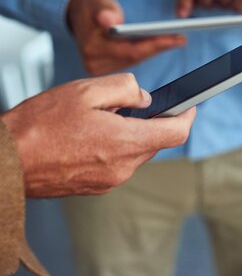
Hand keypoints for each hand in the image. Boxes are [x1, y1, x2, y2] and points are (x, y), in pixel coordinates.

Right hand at [0, 74, 195, 197]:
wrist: (6, 162)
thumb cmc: (38, 126)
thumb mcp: (85, 90)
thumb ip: (125, 88)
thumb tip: (145, 98)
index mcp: (125, 142)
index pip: (176, 132)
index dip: (187, 116)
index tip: (189, 106)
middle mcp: (122, 167)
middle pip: (155, 141)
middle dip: (150, 121)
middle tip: (130, 104)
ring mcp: (109, 181)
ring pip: (135, 152)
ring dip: (128, 134)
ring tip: (98, 119)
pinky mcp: (96, 187)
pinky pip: (118, 163)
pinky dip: (113, 147)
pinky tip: (89, 136)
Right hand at [67, 0, 186, 75]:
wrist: (79, 14)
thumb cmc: (91, 6)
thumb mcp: (97, 3)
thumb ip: (104, 11)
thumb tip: (109, 21)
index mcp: (91, 47)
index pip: (130, 51)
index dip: (155, 45)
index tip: (175, 38)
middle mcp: (94, 63)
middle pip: (135, 58)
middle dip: (159, 47)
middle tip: (180, 38)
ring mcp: (99, 68)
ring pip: (134, 60)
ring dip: (154, 50)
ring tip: (175, 40)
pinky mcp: (105, 69)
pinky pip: (130, 61)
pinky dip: (145, 52)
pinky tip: (161, 44)